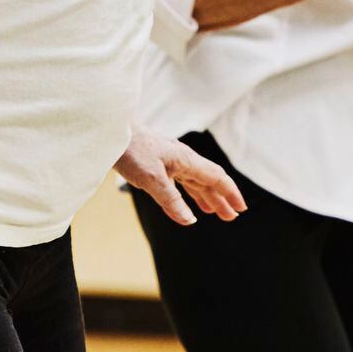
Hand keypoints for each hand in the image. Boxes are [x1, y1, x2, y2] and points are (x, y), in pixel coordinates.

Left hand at [114, 124, 247, 226]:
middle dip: (221, 198)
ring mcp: (170, 160)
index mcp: (186, 160)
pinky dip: (187, 193)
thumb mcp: (151, 179)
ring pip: (194, 181)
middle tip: (231, 216)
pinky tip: (187, 202)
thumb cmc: (131, 150)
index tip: (241, 208)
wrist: (111, 131)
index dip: (230, 193)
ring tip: (214, 212)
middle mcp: (182, 159)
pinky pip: (180, 180)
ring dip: (206, 196)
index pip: (216, 177)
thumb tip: (190, 221)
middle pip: (208, 180)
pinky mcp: (158, 163)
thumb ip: (172, 201)